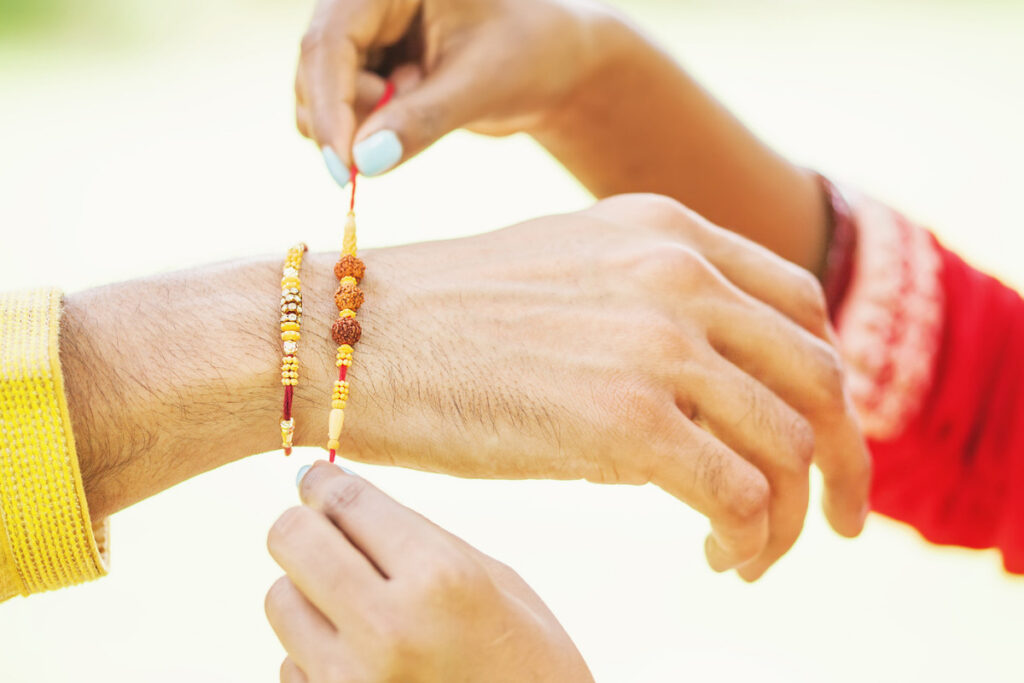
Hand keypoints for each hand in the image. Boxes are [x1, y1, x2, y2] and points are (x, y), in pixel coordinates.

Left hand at [266, 462, 593, 681]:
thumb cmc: (527, 659)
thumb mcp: (493, 581)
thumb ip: (417, 537)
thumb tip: (335, 491)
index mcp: (440, 579)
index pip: (346, 500)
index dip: (326, 481)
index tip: (319, 478)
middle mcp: (387, 630)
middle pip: (292, 539)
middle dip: (306, 527)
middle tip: (326, 533)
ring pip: (280, 599)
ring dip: (309, 593)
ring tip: (358, 608)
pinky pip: (290, 661)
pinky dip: (316, 652)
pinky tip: (366, 661)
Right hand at [295, 0, 618, 179]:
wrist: (556, 64)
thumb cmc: (533, 54)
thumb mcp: (482, 84)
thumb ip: (421, 121)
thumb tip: (362, 163)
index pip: (333, 38)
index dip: (328, 103)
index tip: (342, 166)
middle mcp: (368, 0)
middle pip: (317, 65)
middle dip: (345, 118)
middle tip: (390, 147)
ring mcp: (365, 32)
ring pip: (321, 92)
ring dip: (361, 124)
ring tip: (428, 104)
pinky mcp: (369, 65)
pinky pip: (343, 109)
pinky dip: (370, 130)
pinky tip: (420, 108)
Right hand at [295, 194, 869, 579]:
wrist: (353, 338)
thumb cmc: (447, 319)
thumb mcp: (571, 274)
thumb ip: (654, 305)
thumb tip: (716, 387)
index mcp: (667, 230)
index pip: (801, 309)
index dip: (827, 384)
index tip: (826, 441)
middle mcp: (678, 274)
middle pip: (818, 378)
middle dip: (845, 461)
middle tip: (844, 521)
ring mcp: (657, 344)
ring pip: (789, 446)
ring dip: (790, 516)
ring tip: (750, 555)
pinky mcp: (626, 420)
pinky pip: (740, 496)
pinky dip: (749, 539)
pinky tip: (717, 555)